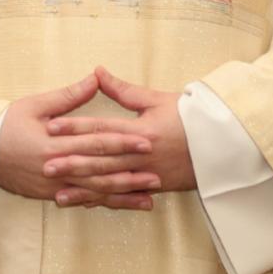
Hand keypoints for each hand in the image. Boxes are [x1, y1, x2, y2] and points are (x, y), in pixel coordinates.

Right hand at [0, 72, 160, 211]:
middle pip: (99, 170)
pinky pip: (82, 200)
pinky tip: (123, 203)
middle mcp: (56, 167)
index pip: (95, 142)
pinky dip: (104, 203)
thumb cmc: (5, 124)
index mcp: (53, 142)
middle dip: (130, 171)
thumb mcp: (34, 105)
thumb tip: (95, 78)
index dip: (122, 142)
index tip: (146, 140)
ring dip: (123, 192)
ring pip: (94, 190)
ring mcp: (53, 184)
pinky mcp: (49, 195)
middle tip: (158, 170)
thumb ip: (68, 96)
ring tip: (149, 194)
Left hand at [42, 67, 197, 206]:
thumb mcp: (158, 100)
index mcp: (142, 130)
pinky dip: (104, 199)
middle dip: (73, 163)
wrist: (227, 144)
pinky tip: (85, 202)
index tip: (51, 126)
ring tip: (57, 192)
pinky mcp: (156, 187)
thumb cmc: (191, 118)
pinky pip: (125, 195)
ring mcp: (149, 174)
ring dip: (84, 188)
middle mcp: (143, 155)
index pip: (103, 128)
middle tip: (45, 165)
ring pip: (111, 183)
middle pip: (102, 159)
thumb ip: (124, 90)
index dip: (76, 127)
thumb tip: (97, 72)